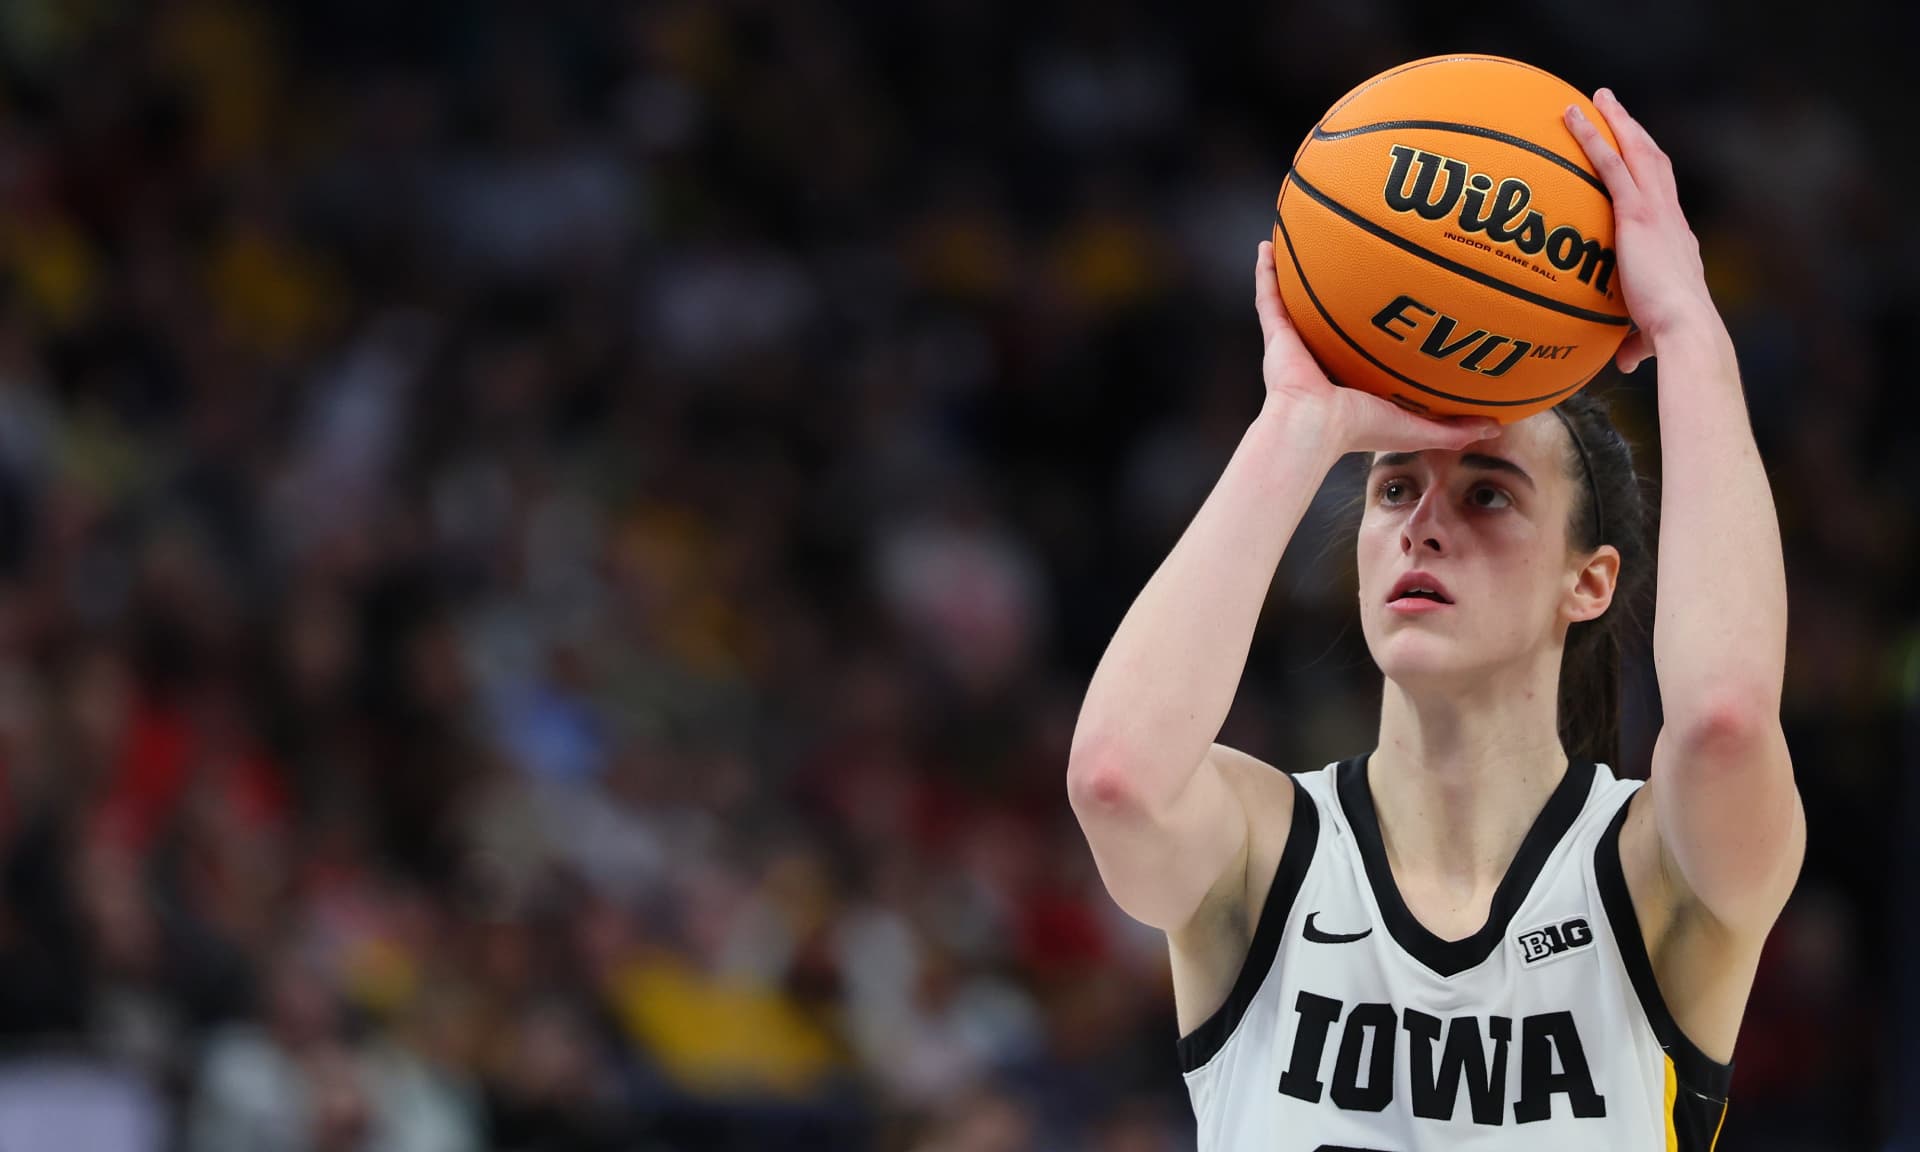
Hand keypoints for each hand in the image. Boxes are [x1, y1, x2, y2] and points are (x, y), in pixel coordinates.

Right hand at [1254, 241, 1497, 452]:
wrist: (1315, 426)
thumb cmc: (1360, 429)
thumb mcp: (1418, 427)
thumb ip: (1456, 427)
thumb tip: (1498, 425)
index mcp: (1350, 376)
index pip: (1364, 344)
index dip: (1377, 324)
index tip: (1394, 298)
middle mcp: (1322, 355)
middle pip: (1330, 315)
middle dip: (1338, 291)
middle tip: (1354, 259)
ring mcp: (1297, 343)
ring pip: (1296, 300)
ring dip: (1296, 274)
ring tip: (1302, 241)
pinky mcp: (1277, 334)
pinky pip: (1269, 296)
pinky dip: (1265, 272)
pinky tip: (1266, 246)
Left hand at [1563, 89, 1721, 372]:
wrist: (1685, 329)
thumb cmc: (1670, 338)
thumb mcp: (1649, 334)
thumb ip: (1634, 343)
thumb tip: (1623, 366)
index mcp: (1676, 241)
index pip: (1663, 199)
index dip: (1653, 175)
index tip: (1637, 158)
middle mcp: (1671, 218)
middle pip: (1656, 162)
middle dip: (1637, 133)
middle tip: (1617, 110)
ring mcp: (1657, 211)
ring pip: (1638, 152)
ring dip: (1618, 122)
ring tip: (1597, 98)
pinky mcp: (1638, 213)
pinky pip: (1612, 164)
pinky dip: (1594, 137)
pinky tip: (1574, 117)